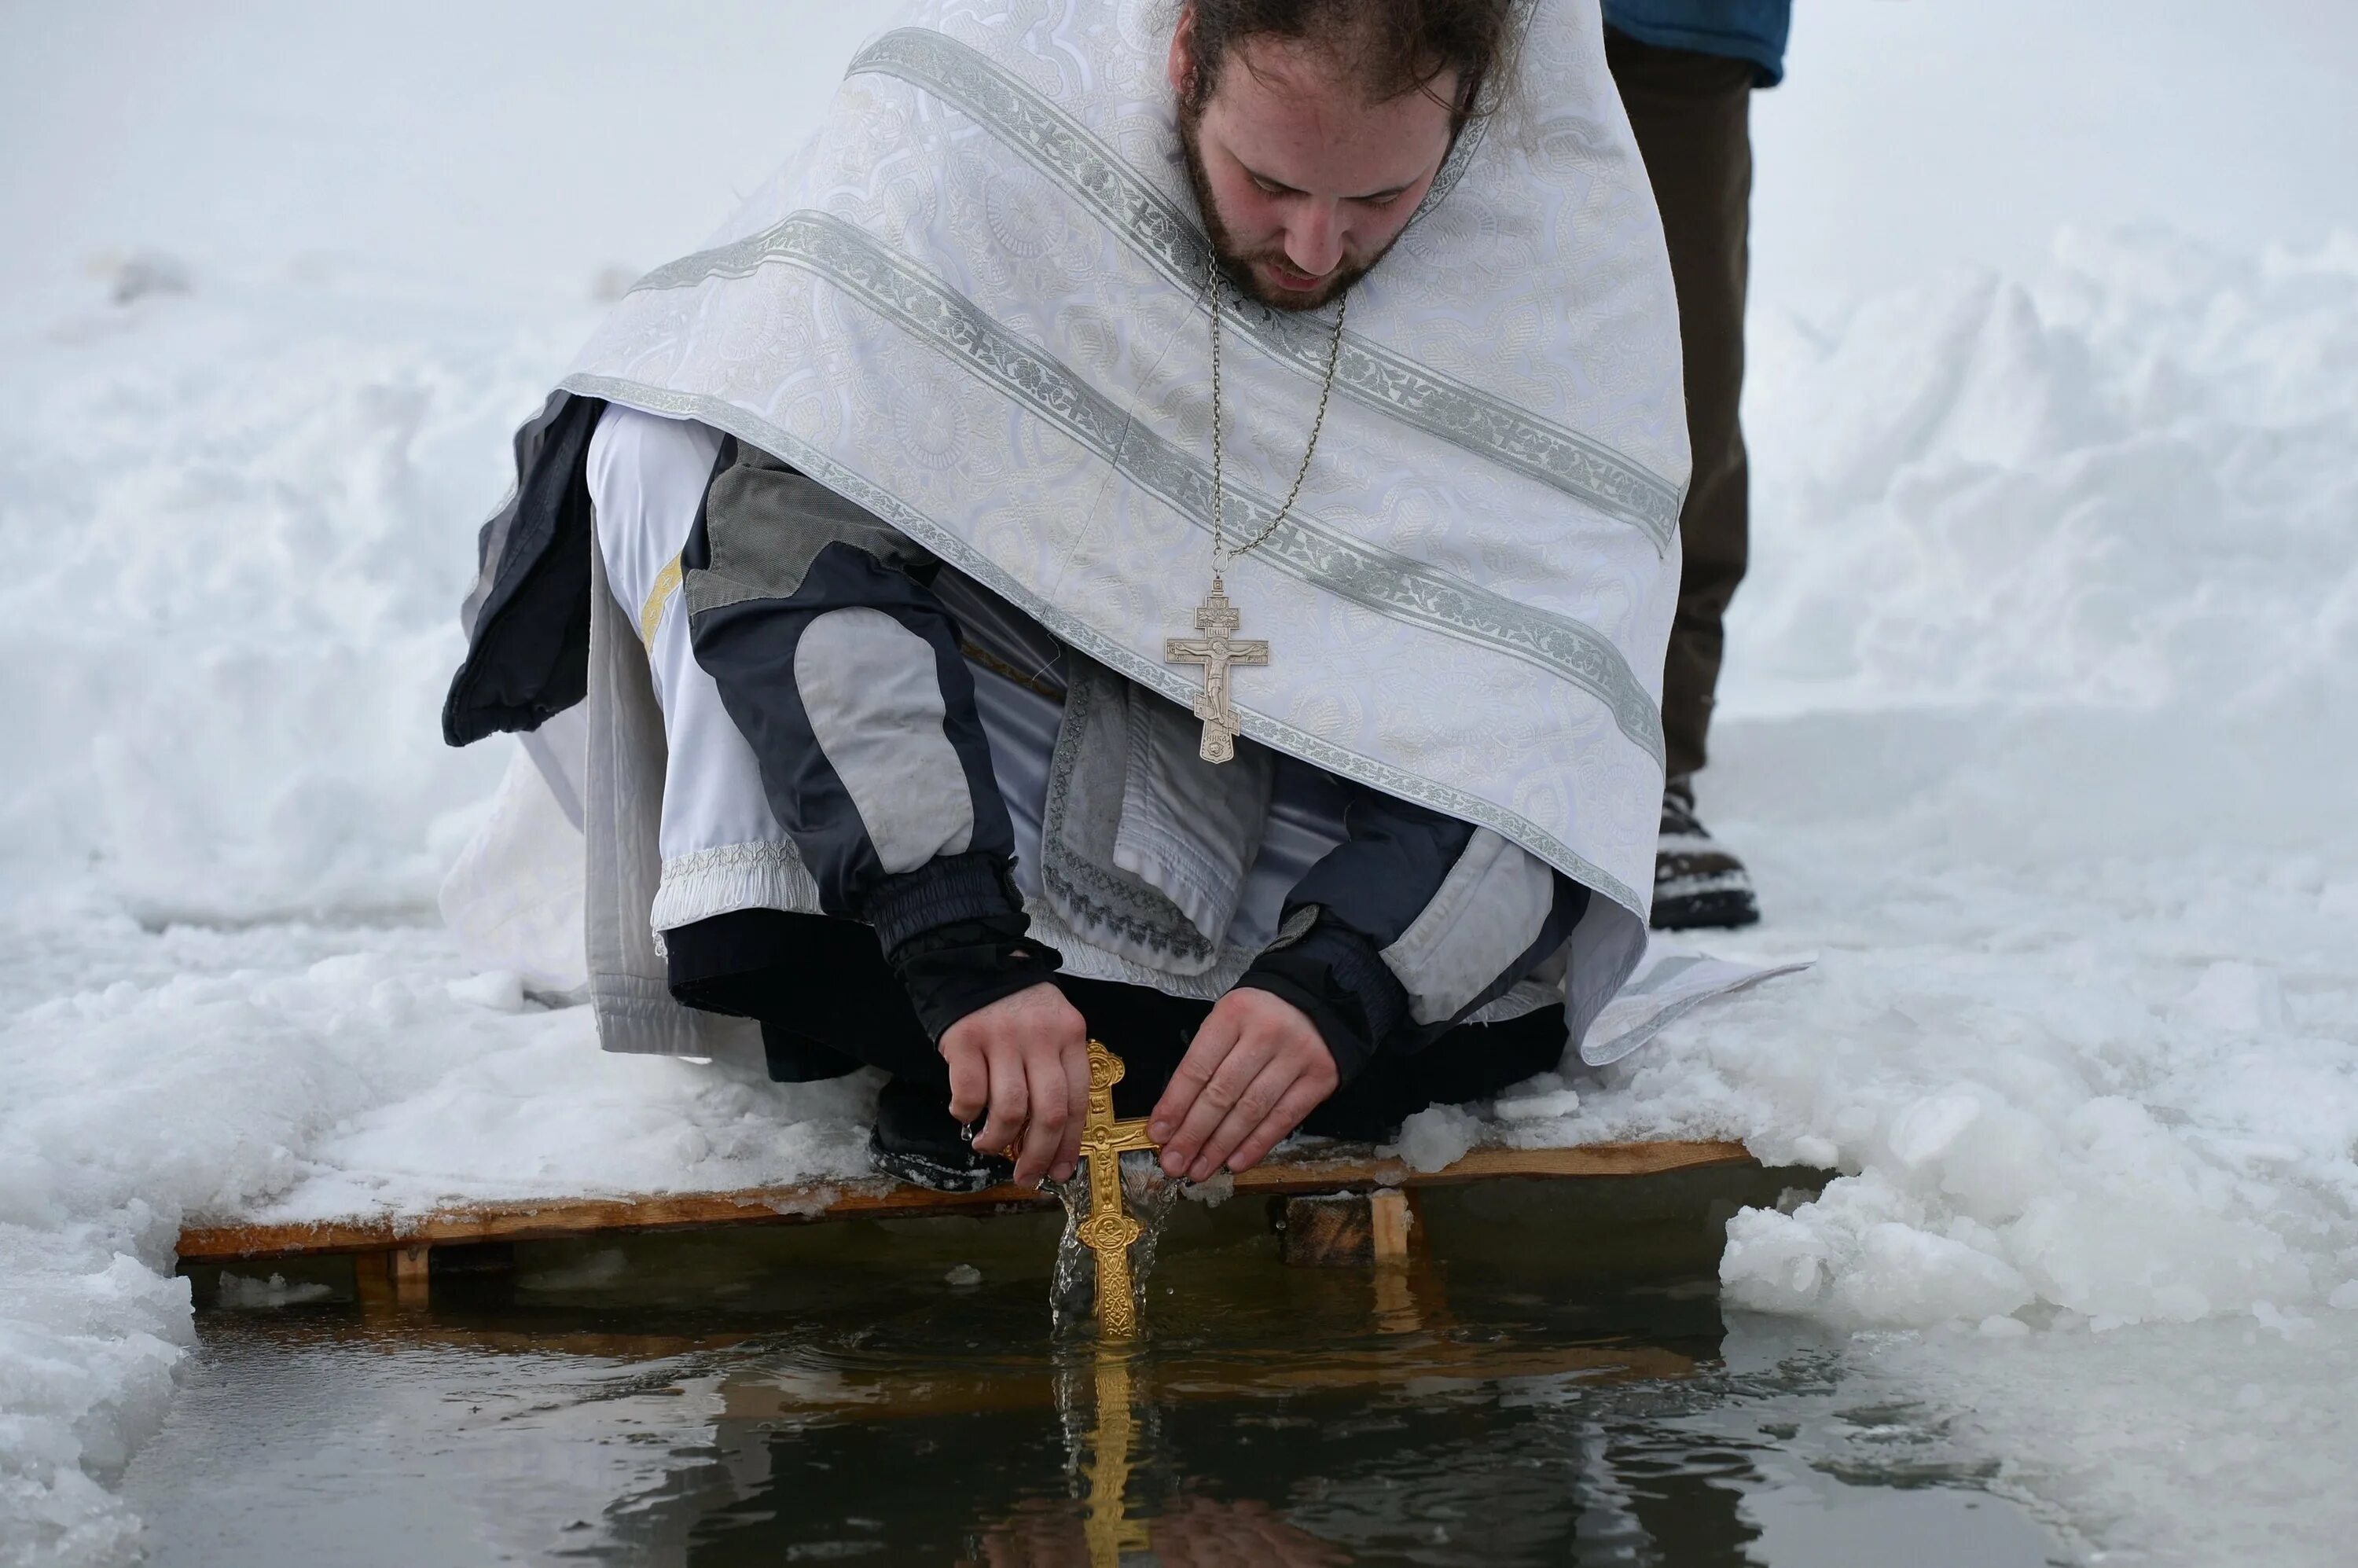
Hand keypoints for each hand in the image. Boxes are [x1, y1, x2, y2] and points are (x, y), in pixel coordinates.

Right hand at [939, 982, 1089, 1185]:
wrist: (970, 958)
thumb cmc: (1014, 1004)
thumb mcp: (1049, 1027)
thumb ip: (1054, 1069)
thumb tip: (1050, 1136)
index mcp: (1070, 1036)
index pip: (1078, 1101)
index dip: (1069, 1143)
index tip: (1060, 1171)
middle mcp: (1041, 1037)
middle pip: (1049, 1113)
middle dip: (1039, 1155)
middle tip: (1027, 1177)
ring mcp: (1003, 1037)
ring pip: (1010, 1109)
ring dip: (998, 1140)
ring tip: (988, 1145)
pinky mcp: (966, 1038)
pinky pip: (970, 1094)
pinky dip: (966, 1113)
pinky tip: (964, 1114)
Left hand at [1150, 987, 1337, 1180]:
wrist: (1319, 1000)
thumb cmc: (1260, 1016)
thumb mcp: (1227, 1020)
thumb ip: (1205, 1061)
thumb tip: (1175, 1118)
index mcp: (1234, 1013)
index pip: (1198, 1067)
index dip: (1175, 1104)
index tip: (1158, 1133)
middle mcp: (1267, 1033)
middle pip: (1222, 1093)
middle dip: (1193, 1134)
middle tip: (1173, 1163)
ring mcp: (1297, 1056)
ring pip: (1251, 1110)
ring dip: (1221, 1146)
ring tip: (1199, 1170)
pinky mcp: (1321, 1077)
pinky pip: (1284, 1118)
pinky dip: (1257, 1145)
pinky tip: (1235, 1163)